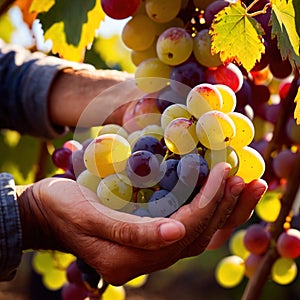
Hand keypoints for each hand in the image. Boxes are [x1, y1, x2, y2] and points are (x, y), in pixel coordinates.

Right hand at [16, 163, 266, 285]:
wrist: (45, 211)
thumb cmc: (61, 207)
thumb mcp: (89, 216)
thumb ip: (130, 231)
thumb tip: (177, 233)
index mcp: (129, 260)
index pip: (183, 233)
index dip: (208, 203)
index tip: (224, 172)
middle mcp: (144, 260)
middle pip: (198, 237)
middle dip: (226, 208)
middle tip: (249, 179)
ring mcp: (147, 250)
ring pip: (198, 235)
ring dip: (224, 210)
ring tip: (246, 186)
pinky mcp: (147, 236)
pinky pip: (187, 226)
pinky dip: (207, 210)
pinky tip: (220, 192)